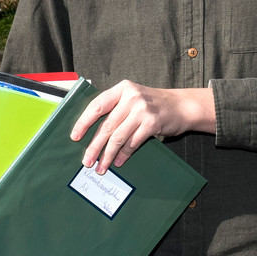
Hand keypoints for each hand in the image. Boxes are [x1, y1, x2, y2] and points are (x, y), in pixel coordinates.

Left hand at [71, 81, 214, 173]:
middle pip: (106, 125)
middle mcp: (131, 97)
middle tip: (86, 161)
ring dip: (107, 155)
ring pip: (118, 137)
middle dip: (94, 146)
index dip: (83, 122)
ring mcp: (142, 110)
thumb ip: (115, 109)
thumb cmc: (153, 104)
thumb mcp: (133, 98)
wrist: (182, 106)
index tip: (75, 137)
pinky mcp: (152, 123)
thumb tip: (92, 132)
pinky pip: (132, 143)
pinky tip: (118, 162)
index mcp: (122, 89)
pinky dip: (124, 155)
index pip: (97, 105)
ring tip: (101, 166)